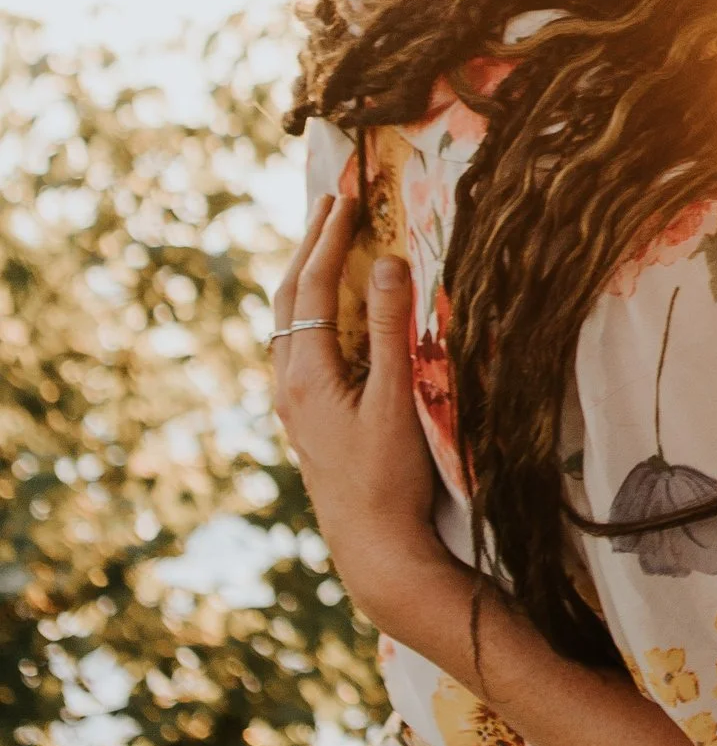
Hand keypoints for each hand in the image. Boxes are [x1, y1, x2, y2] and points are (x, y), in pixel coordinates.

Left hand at [269, 187, 448, 635]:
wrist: (374, 548)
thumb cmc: (391, 479)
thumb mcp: (398, 401)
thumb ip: (395, 330)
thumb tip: (390, 262)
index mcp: (307, 374)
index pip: (314, 288)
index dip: (331, 239)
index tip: (347, 197)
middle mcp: (289, 384)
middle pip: (290, 298)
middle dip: (310, 246)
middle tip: (332, 203)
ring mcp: (293, 404)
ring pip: (289, 323)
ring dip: (307, 277)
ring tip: (327, 243)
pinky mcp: (305, 420)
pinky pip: (297, 345)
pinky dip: (312, 310)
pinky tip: (329, 315)